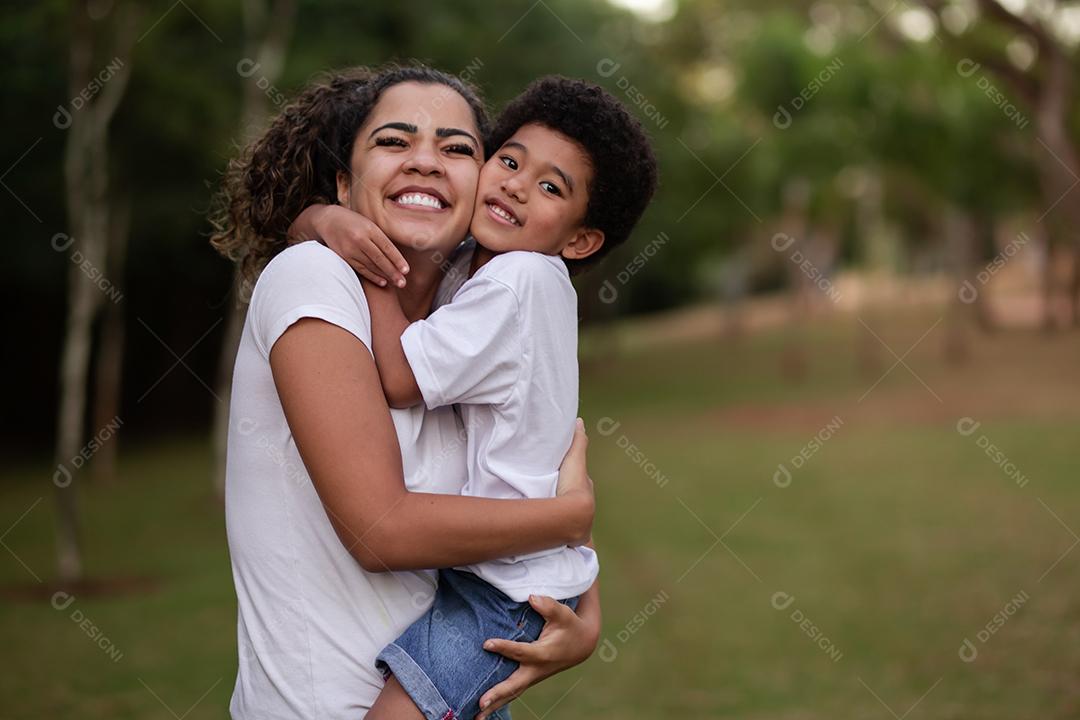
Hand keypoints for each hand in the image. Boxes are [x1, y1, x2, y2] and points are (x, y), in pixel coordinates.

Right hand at [313, 204, 409, 287]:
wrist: (328, 220)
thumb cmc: (354, 222)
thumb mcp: (368, 224)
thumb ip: (380, 238)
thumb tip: (397, 256)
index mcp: (369, 228)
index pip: (387, 247)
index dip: (397, 260)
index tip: (406, 270)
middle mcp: (360, 239)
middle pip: (379, 258)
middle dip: (392, 272)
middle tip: (403, 283)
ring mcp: (351, 248)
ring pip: (371, 265)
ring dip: (384, 275)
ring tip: (396, 283)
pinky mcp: (344, 256)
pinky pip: (360, 269)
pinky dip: (372, 276)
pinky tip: (382, 282)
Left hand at [474, 594, 599, 719]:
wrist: (581, 644)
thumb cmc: (569, 625)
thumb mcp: (563, 613)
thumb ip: (548, 605)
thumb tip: (532, 597)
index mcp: (542, 654)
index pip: (520, 652)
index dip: (503, 647)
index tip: (486, 644)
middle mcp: (536, 669)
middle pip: (513, 685)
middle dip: (497, 694)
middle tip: (480, 702)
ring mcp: (532, 677)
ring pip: (511, 694)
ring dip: (494, 706)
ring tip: (475, 718)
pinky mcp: (529, 678)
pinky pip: (513, 692)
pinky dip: (499, 702)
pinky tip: (484, 711)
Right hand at [556, 418, 593, 544]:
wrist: (575, 515)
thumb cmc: (574, 486)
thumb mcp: (574, 460)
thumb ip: (578, 442)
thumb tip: (579, 422)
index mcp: (586, 491)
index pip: (580, 484)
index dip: (572, 481)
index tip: (561, 479)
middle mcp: (586, 509)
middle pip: (574, 503)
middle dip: (566, 502)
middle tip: (551, 500)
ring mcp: (581, 526)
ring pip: (570, 521)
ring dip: (562, 521)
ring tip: (548, 521)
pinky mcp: (573, 540)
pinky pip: (566, 537)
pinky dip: (561, 536)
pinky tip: (552, 539)